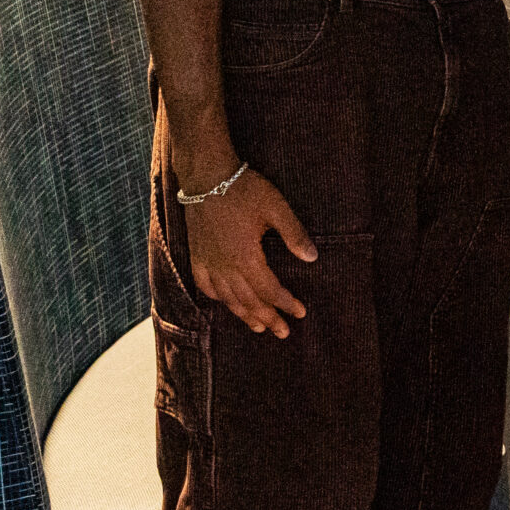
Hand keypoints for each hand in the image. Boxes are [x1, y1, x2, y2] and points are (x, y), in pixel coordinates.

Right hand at [183, 166, 316, 336]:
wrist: (207, 176)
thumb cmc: (244, 189)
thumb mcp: (276, 208)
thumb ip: (294, 235)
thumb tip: (312, 259)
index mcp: (246, 257)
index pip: (269, 290)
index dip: (285, 303)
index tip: (300, 313)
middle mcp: (224, 266)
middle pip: (249, 301)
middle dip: (268, 318)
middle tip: (283, 333)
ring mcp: (207, 262)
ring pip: (227, 298)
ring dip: (244, 315)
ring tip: (259, 327)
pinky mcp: (196, 255)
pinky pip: (205, 285)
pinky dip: (218, 298)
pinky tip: (225, 303)